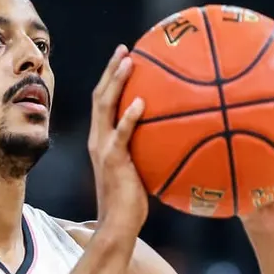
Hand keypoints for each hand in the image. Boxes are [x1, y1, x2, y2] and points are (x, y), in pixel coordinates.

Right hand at [89, 45, 147, 237]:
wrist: (118, 224)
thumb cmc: (133, 203)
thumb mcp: (140, 170)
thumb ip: (149, 151)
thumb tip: (175, 139)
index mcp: (102, 140)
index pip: (103, 103)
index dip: (111, 78)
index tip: (124, 58)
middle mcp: (98, 140)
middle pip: (100, 96)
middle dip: (111, 70)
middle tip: (125, 49)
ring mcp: (104, 148)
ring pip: (105, 107)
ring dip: (116, 82)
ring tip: (129, 62)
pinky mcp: (114, 160)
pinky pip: (122, 133)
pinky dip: (129, 116)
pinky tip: (142, 102)